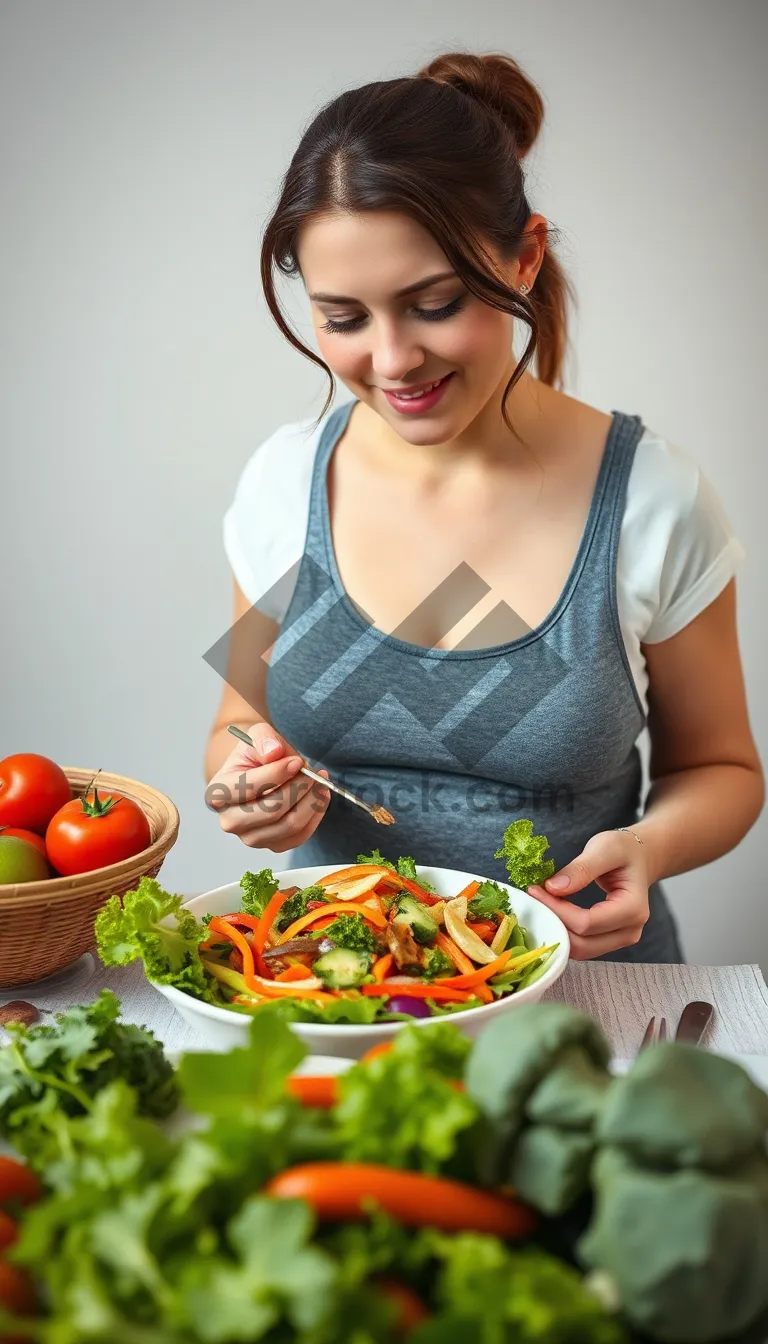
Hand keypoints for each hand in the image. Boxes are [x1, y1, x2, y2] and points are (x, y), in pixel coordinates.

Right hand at [205, 721, 330, 853]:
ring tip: (320, 781)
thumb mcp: (257, 735)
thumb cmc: (256, 755)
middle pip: (271, 810)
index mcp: (217, 794)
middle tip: (313, 772)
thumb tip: (274, 752)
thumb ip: (263, 739)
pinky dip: (315, 815)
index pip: (247, 788)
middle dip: (298, 789)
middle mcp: (230, 821)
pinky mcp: (273, 845)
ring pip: (289, 825)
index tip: (297, 761)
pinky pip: (300, 836)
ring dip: (311, 801)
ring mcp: (251, 837)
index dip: (276, 774)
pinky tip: (319, 796)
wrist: (259, 773)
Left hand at [527, 829, 649, 959]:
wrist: (640, 858)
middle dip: (554, 923)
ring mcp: (621, 939)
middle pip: (582, 944)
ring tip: (542, 904)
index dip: (557, 910)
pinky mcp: (610, 940)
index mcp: (633, 909)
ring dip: (557, 931)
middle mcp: (630, 931)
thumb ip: (581, 868)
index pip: (586, 923)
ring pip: (580, 950)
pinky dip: (564, 932)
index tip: (535, 890)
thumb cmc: (624, 850)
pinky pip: (582, 946)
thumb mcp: (605, 848)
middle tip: (535, 898)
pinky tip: (552, 912)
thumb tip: (553, 888)